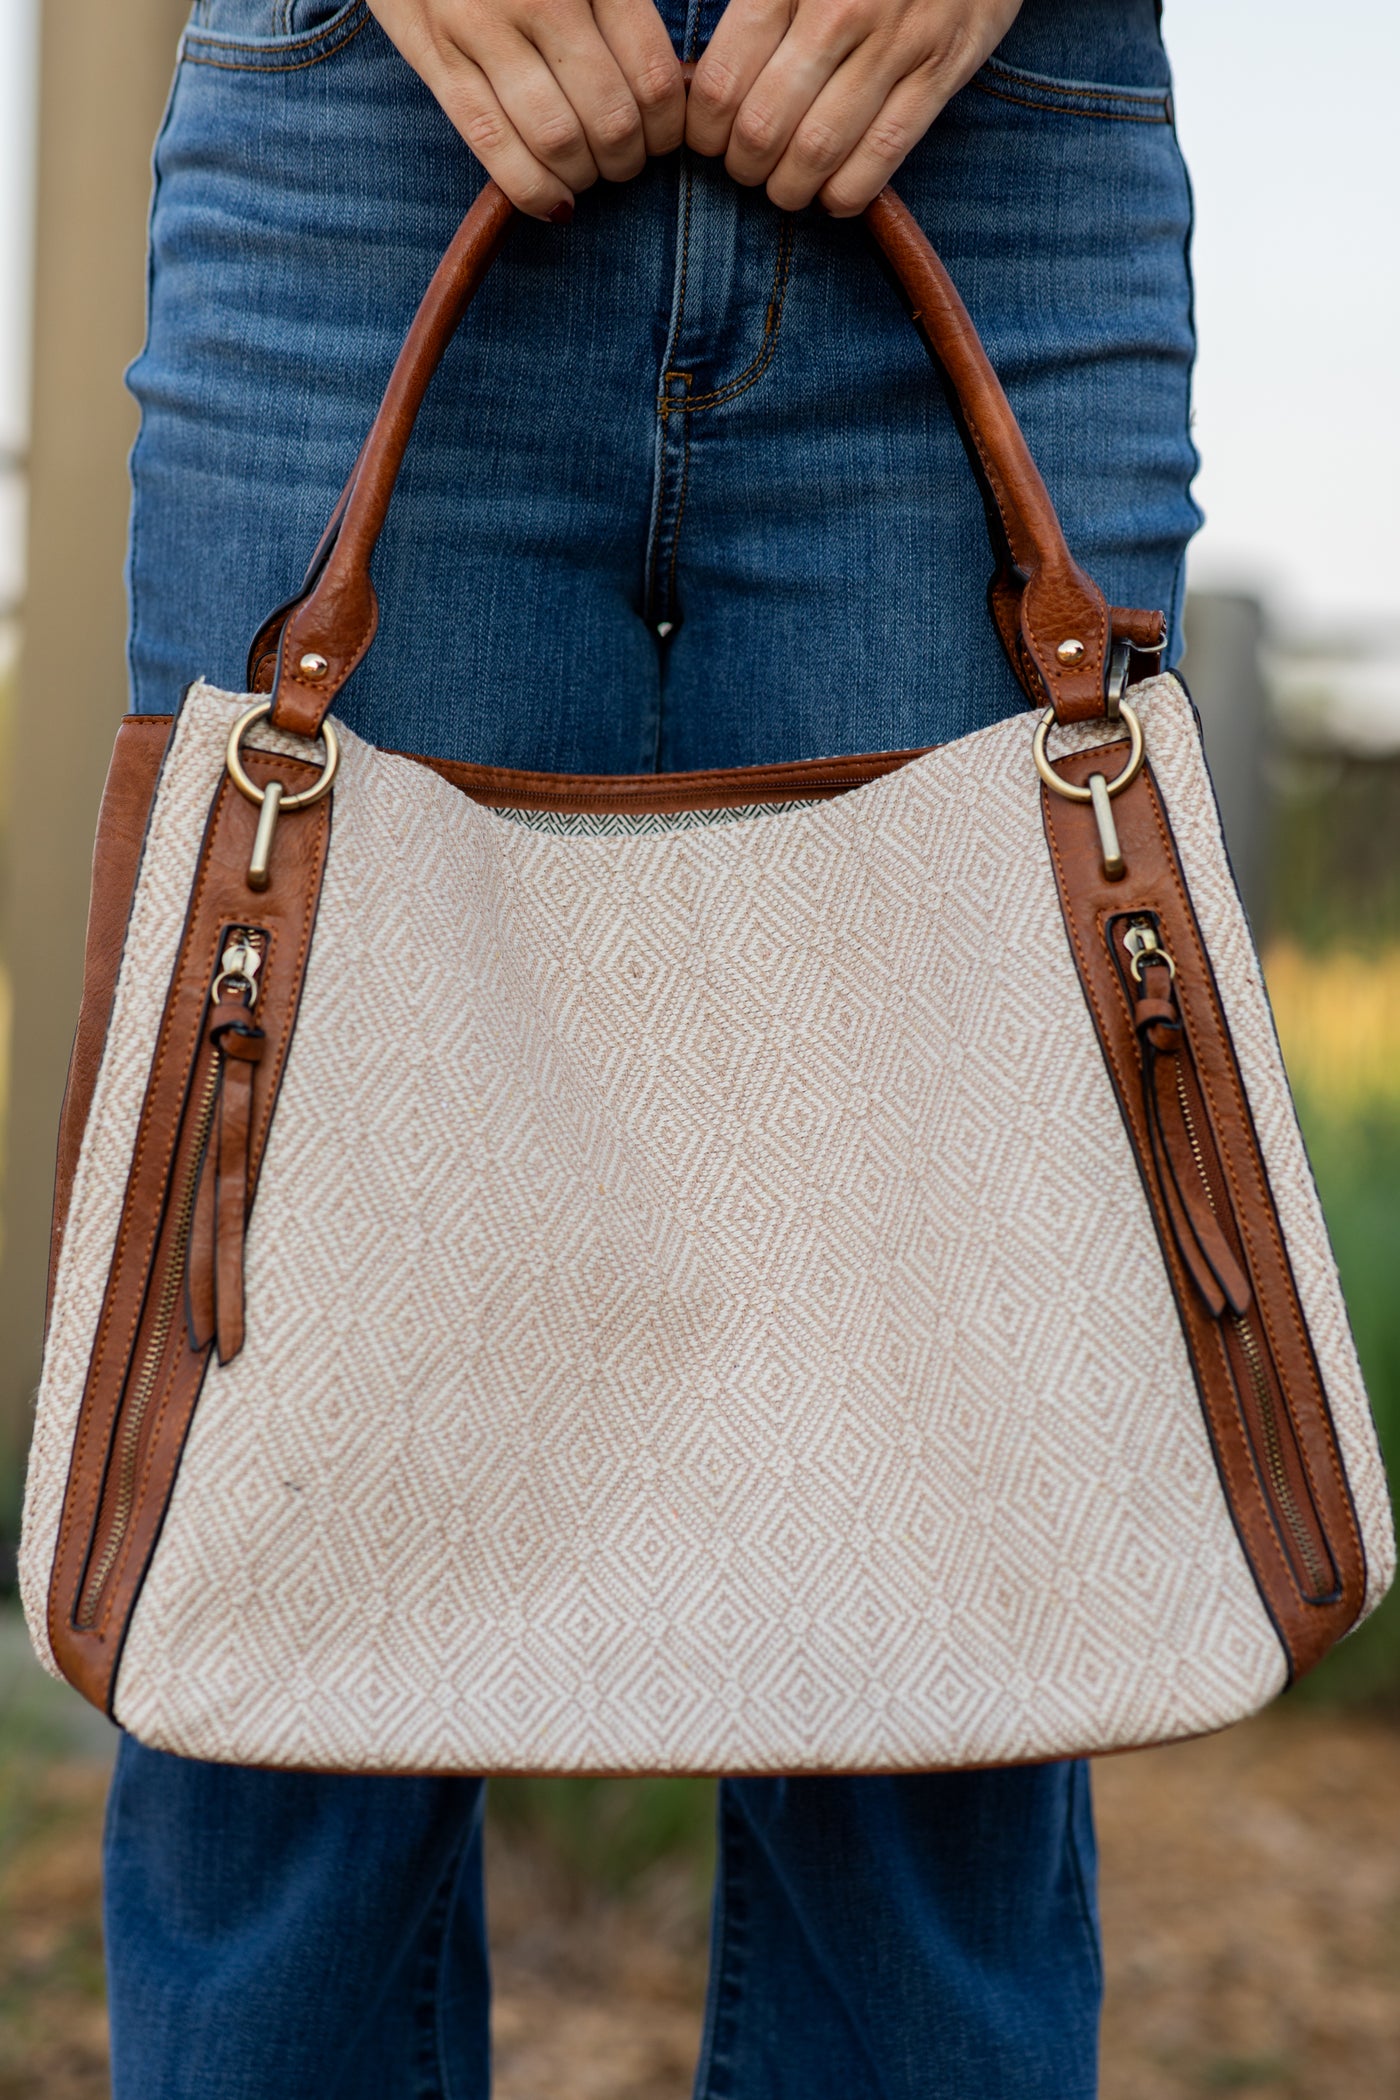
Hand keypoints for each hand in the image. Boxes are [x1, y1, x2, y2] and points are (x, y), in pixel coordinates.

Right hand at [368, 0, 685, 218]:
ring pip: (557, 138)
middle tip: (624, 162)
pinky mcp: (436, 55)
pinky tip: (553, 205)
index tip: (662, 139)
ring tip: (586, 176)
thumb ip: (617, 7)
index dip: (666, 128)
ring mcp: (482, 26)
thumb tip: (665, 88)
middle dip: (627, 160)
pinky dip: (532, 190)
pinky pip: (492, 143)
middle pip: (610, 116)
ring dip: (582, 178)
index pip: (652, 75)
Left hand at [686, 0, 1021, 214]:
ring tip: (783, 186)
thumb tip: (703, 74)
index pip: (722, 83)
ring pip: (819, 151)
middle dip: (743, 166)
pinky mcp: (942, 69)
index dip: (704, 130)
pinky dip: (848, 193)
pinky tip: (832, 196)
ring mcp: (896, 43)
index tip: (707, 139)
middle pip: (764, 128)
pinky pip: (884, 155)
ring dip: (790, 188)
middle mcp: (840, 9)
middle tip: (744, 168)